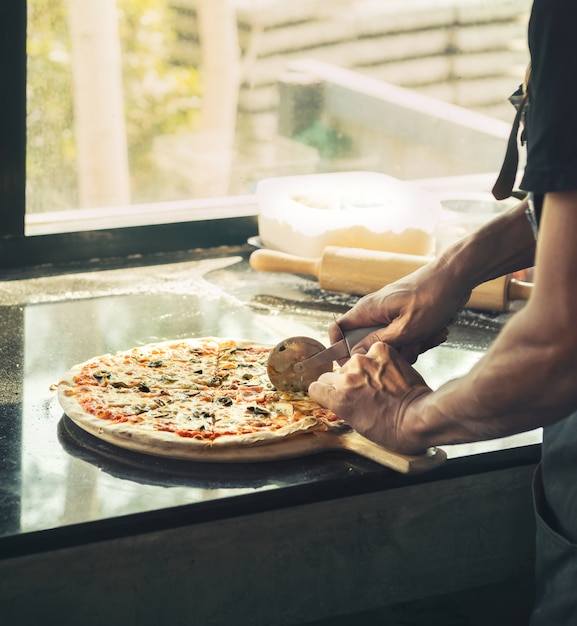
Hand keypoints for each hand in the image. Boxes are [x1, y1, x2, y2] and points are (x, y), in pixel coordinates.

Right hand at [308, 342, 431, 453]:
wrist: (419, 417)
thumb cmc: (393, 429)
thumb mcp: (357, 426)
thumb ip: (343, 406)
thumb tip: (339, 398)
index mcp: (338, 398)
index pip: (316, 387)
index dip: (326, 393)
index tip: (333, 395)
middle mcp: (347, 377)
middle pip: (331, 375)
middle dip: (343, 383)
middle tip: (361, 392)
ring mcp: (364, 361)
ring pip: (353, 362)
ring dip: (362, 370)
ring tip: (380, 383)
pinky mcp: (381, 351)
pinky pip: (372, 351)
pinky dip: (379, 359)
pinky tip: (389, 372)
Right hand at [330, 261, 470, 362]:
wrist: (456, 277)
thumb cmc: (432, 298)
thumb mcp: (406, 328)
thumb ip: (379, 342)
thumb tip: (356, 353)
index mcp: (368, 310)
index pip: (338, 329)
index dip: (340, 349)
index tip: (354, 364)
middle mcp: (375, 311)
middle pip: (367, 342)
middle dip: (388, 352)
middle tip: (409, 349)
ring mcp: (390, 314)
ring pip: (389, 342)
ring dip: (410, 346)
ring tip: (429, 337)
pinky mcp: (404, 316)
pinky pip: (405, 336)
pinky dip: (420, 339)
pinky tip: (437, 333)